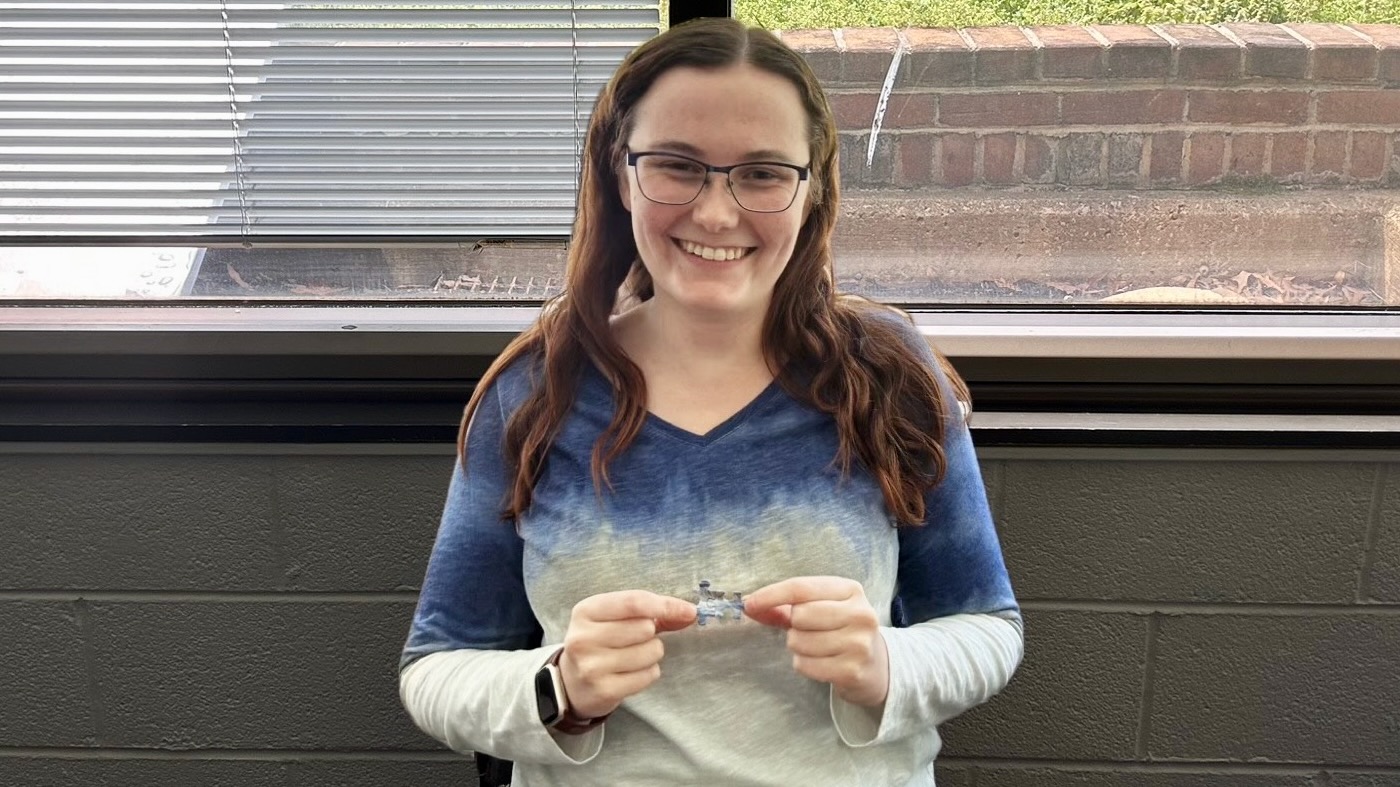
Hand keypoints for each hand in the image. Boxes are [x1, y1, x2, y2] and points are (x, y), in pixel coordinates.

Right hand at [559, 590, 696, 718]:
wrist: (572, 683)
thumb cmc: (601, 642)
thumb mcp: (616, 619)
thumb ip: (654, 611)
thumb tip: (689, 612)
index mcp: (585, 611)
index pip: (633, 602)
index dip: (665, 605)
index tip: (688, 611)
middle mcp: (583, 638)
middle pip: (645, 627)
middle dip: (651, 633)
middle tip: (635, 639)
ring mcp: (591, 666)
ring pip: (650, 652)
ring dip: (651, 654)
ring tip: (632, 656)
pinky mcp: (604, 690)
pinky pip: (648, 675)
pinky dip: (649, 672)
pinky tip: (631, 672)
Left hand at [744, 576, 889, 707]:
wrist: (877, 666)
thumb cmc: (840, 629)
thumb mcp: (821, 608)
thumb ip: (784, 606)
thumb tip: (748, 606)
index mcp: (851, 590)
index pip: (801, 587)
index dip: (771, 595)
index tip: (748, 604)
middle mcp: (860, 614)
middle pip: (799, 615)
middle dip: (793, 626)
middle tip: (808, 631)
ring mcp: (859, 644)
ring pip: (799, 642)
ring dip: (798, 647)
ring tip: (817, 648)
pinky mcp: (853, 671)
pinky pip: (805, 665)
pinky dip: (804, 664)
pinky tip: (821, 663)